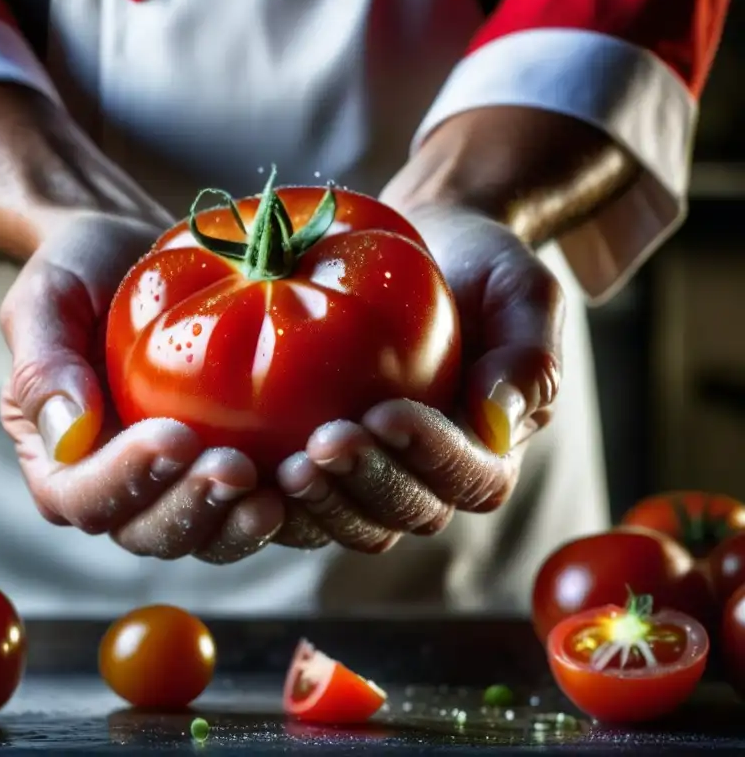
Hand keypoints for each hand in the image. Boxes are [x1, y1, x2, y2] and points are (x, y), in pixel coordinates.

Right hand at [0, 212, 290, 562]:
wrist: (138, 254)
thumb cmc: (84, 271)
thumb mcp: (47, 297)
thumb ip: (43, 363)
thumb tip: (68, 436)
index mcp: (63, 465)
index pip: (86, 498)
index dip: (129, 481)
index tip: (175, 437)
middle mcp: (123, 491)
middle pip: (154, 534)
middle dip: (197, 509)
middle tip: (237, 467)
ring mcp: (183, 488)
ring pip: (214, 536)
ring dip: (247, 519)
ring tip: (291, 477)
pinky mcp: (238, 473)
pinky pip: (263, 505)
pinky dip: (298, 498)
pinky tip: (324, 462)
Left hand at [276, 201, 563, 548]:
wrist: (421, 251)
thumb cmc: (478, 267)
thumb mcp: (523, 291)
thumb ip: (531, 354)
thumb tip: (499, 420)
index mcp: (489, 448)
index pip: (471, 476)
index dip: (430, 454)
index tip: (386, 413)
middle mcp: (433, 477)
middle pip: (407, 512)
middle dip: (367, 484)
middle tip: (322, 443)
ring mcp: (376, 478)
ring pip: (355, 524)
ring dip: (322, 505)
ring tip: (285, 467)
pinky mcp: (325, 468)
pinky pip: (302, 506)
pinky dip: (274, 501)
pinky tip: (244, 471)